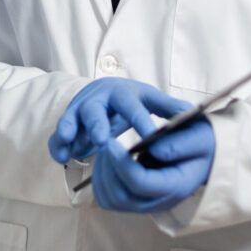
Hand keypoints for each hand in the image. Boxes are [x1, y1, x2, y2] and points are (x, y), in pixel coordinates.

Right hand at [48, 77, 190, 163]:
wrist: (101, 93)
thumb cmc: (129, 100)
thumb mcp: (148, 99)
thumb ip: (167, 107)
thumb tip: (192, 112)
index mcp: (120, 93)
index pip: (130, 104)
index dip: (139, 119)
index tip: (149, 134)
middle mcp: (97, 100)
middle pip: (95, 108)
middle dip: (97, 123)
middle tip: (102, 139)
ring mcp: (79, 112)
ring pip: (71, 118)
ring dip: (70, 129)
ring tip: (70, 141)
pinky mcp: (67, 125)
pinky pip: (59, 134)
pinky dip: (58, 144)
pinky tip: (61, 157)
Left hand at [91, 116, 214, 212]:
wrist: (204, 152)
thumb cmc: (202, 141)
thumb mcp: (200, 136)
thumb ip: (180, 143)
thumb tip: (153, 148)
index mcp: (176, 185)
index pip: (140, 183)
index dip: (121, 163)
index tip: (111, 142)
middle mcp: (159, 201)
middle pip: (121, 196)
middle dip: (108, 169)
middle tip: (106, 142)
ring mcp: (146, 203)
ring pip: (111, 200)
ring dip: (101, 174)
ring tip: (106, 148)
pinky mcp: (136, 199)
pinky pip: (109, 198)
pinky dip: (101, 180)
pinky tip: (107, 159)